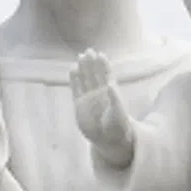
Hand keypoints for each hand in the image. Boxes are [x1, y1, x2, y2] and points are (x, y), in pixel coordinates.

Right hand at [70, 49, 134, 165]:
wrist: (108, 140)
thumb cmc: (117, 126)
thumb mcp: (118, 113)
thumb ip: (115, 99)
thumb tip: (111, 85)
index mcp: (110, 92)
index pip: (106, 75)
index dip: (103, 65)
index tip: (100, 54)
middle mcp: (99, 92)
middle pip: (95, 74)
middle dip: (92, 63)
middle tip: (88, 51)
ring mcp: (89, 97)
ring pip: (85, 80)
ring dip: (83, 69)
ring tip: (80, 57)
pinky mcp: (79, 105)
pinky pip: (76, 89)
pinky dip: (74, 80)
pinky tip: (72, 69)